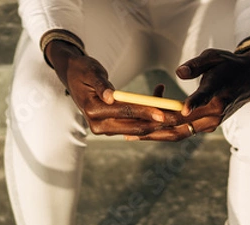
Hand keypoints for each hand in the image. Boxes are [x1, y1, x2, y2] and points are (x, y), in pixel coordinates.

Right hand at [45, 41, 173, 135]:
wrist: (73, 76)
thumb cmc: (83, 70)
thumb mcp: (91, 72)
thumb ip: (101, 85)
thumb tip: (110, 97)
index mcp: (92, 111)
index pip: (124, 113)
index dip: (145, 112)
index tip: (163, 112)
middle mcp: (98, 125)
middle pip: (133, 127)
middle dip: (156, 123)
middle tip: (176, 117)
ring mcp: (105, 129)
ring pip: (136, 129)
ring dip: (155, 122)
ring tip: (174, 113)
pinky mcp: (111, 127)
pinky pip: (133, 125)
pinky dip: (147, 117)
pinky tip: (161, 104)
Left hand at [133, 46, 249, 141]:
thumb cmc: (229, 65)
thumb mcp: (214, 57)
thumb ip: (197, 65)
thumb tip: (179, 72)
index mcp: (218, 93)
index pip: (203, 100)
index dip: (191, 104)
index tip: (181, 109)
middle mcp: (214, 114)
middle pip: (182, 124)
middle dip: (155, 127)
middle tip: (131, 129)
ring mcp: (210, 124)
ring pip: (179, 133)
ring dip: (154, 134)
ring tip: (129, 135)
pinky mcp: (204, 127)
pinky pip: (181, 131)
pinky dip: (162, 130)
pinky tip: (142, 128)